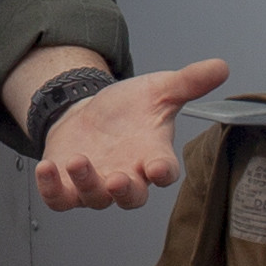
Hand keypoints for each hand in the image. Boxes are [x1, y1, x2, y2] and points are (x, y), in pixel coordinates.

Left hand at [34, 57, 229, 212]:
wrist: (90, 113)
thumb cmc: (130, 109)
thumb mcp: (159, 89)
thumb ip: (189, 82)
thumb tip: (221, 66)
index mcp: (152, 156)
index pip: (164, 172)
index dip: (162, 173)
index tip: (159, 169)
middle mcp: (127, 176)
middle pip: (131, 198)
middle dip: (125, 192)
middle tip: (118, 181)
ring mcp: (95, 184)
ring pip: (93, 198)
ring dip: (86, 183)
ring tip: (78, 160)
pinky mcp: (67, 185)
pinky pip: (59, 199)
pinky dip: (51, 189)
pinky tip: (45, 169)